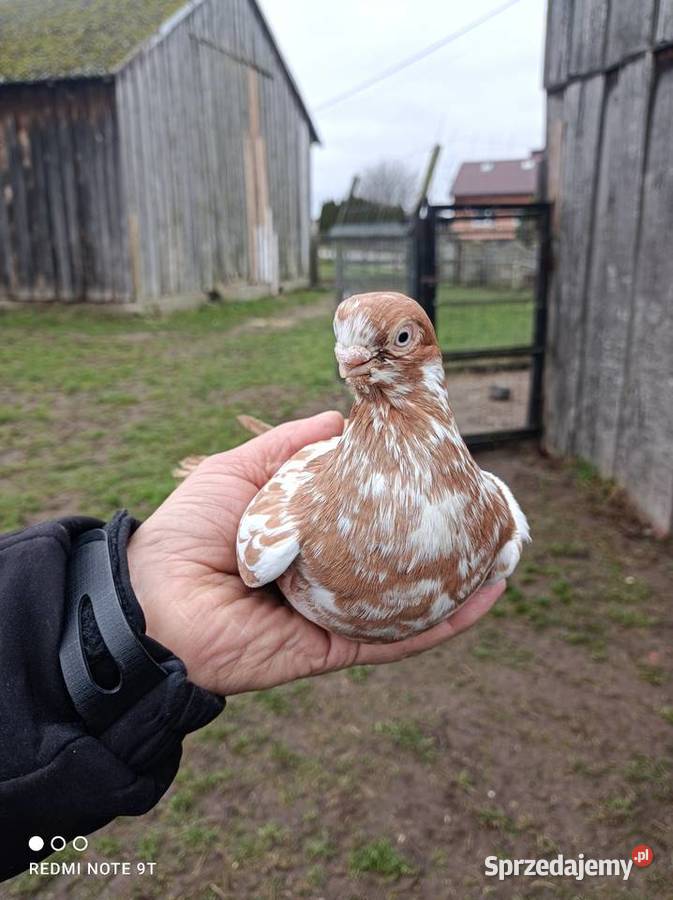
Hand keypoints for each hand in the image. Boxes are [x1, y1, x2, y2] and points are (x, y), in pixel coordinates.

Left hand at [127, 412, 504, 694]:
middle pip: (396, 562)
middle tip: (490, 517)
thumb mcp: (241, 470)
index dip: (405, 498)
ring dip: (460, 584)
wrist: (153, 602)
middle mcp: (328, 576)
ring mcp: (335, 615)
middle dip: (444, 544)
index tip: (444, 472)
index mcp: (307, 537)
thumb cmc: (189, 531)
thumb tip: (339, 416)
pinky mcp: (335, 649)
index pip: (368, 518)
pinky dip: (445, 624)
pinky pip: (398, 639)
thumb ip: (288, 445)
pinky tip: (486, 597)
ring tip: (507, 557)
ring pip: (410, 602)